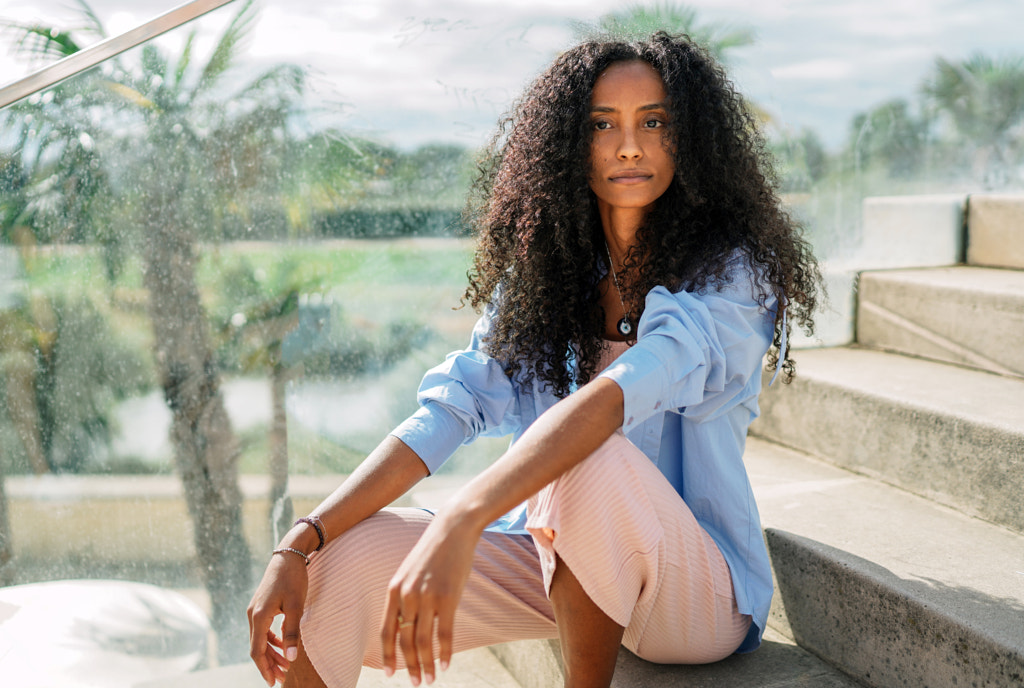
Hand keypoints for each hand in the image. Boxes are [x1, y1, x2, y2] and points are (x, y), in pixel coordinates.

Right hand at [247, 551, 309, 686]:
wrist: (288, 555)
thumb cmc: (293, 579)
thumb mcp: (296, 606)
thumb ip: (292, 632)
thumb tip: (292, 657)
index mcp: (259, 616)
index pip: (257, 650)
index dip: (264, 668)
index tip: (273, 682)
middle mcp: (253, 614)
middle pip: (257, 647)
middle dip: (269, 664)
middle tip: (283, 678)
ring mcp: (255, 610)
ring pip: (259, 639)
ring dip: (271, 653)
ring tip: (286, 665)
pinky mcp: (261, 606)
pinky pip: (263, 630)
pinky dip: (272, 640)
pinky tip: (283, 646)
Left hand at [380, 514, 480, 685]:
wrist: (453, 529)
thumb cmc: (433, 552)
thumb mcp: (410, 572)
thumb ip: (405, 596)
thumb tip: (407, 625)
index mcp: (394, 589)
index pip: (387, 631)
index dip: (388, 655)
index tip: (390, 674)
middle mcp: (408, 595)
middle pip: (406, 640)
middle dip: (410, 665)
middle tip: (415, 683)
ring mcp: (428, 597)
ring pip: (424, 641)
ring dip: (426, 664)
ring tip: (429, 679)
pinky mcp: (448, 597)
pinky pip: (445, 633)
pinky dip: (444, 653)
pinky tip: (445, 666)